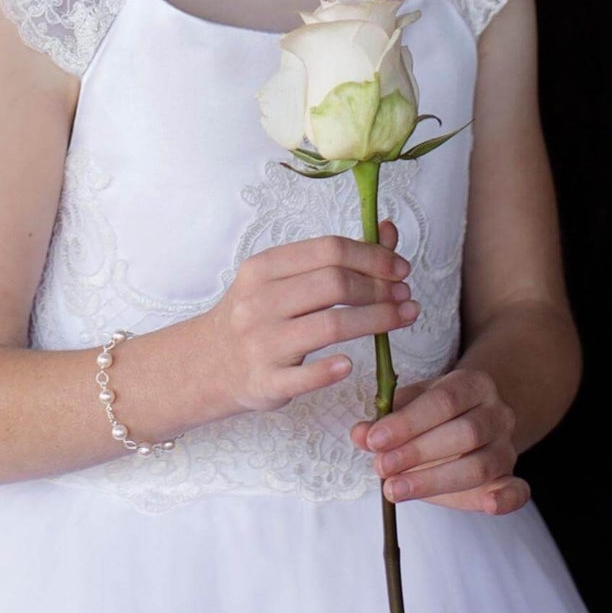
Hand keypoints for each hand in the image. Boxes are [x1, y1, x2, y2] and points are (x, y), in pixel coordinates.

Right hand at [204, 220, 419, 412]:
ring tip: (404, 317)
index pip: (329, 250)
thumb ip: (335, 258)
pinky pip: (305, 377)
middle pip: (334, 284)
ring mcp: (261, 343)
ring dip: (378, 320)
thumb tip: (387, 230)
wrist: (205, 363)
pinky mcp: (265, 382)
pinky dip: (331, 369)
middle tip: (405, 295)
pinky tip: (351, 363)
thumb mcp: (283, 279)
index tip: (400, 268)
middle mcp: (260, 302)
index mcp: (264, 268)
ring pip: (330, 326)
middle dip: (380, 288)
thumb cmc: (255, 315)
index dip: (373, 256)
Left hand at [349, 366, 530, 514]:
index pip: (444, 400)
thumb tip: (360, 433)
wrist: (475, 418)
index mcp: (473, 384)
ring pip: (481, 465)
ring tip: (395, 490)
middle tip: (381, 467)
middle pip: (465, 433)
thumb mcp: (412, 405)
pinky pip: (518, 490)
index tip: (374, 440)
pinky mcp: (510, 477)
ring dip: (435, 481)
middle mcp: (497, 413)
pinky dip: (507, 499)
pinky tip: (489, 506)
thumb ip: (387, 419)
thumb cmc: (434, 414)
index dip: (409, 422)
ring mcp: (507, 446)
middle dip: (418, 452)